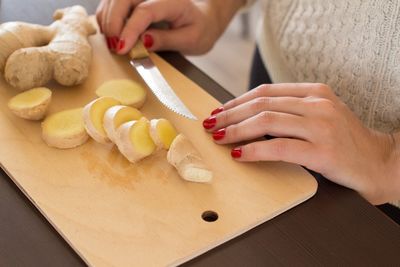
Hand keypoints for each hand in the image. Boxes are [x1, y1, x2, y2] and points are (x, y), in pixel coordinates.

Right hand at [96, 0, 244, 53]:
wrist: (203, 19)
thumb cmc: (199, 29)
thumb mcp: (191, 40)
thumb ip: (167, 40)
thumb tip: (143, 42)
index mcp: (173, 1)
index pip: (145, 10)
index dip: (130, 30)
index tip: (122, 48)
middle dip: (113, 23)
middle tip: (115, 47)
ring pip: (113, 0)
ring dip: (107, 21)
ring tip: (114, 44)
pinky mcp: (134, 1)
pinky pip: (112, 4)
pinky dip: (107, 18)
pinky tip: (113, 35)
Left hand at [203, 83, 399, 203]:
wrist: (379, 163)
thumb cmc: (344, 141)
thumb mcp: (319, 115)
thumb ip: (291, 110)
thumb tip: (248, 116)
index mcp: (315, 92)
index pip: (266, 92)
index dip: (237, 101)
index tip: (219, 111)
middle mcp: (318, 104)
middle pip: (262, 104)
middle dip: (230, 114)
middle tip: (210, 124)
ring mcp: (322, 126)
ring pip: (267, 121)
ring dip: (236, 130)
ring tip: (219, 137)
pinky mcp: (323, 151)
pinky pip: (279, 147)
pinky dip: (254, 150)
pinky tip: (239, 154)